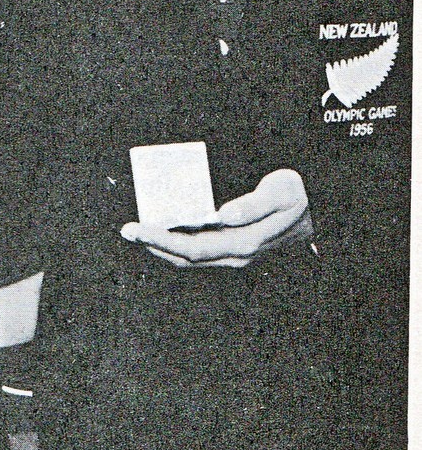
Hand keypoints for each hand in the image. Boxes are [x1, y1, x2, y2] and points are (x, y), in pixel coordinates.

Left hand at [121, 168, 312, 268]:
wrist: (323, 207)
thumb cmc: (300, 194)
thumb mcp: (283, 191)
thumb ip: (254, 204)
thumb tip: (223, 214)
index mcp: (243, 244)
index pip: (192, 249)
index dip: (160, 240)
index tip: (136, 229)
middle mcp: (236, 254)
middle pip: (184, 258)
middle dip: (153, 244)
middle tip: (126, 230)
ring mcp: (235, 253)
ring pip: (189, 257)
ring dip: (162, 245)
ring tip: (138, 230)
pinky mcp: (234, 246)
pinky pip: (198, 249)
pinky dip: (176, 241)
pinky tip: (164, 229)